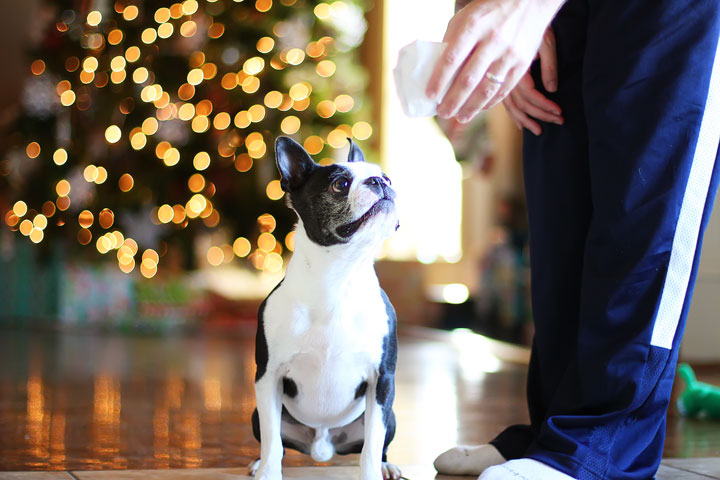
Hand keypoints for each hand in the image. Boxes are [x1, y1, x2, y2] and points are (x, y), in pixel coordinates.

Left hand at [426, 0, 564, 122]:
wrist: (530, 1)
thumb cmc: (489, 11)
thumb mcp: (465, 18)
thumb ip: (451, 41)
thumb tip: (437, 71)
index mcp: (473, 27)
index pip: (451, 59)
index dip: (439, 80)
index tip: (430, 95)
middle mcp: (492, 40)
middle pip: (468, 79)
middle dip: (453, 100)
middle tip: (442, 113)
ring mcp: (509, 53)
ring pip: (487, 88)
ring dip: (471, 107)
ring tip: (460, 117)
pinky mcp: (522, 63)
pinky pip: (504, 89)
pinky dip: (490, 102)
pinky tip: (479, 108)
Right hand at [503, 27, 563, 134]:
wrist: (513, 15)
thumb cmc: (534, 26)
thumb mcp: (546, 41)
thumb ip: (549, 65)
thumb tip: (552, 89)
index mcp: (517, 67)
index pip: (530, 95)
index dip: (544, 106)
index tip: (559, 111)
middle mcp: (506, 77)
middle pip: (522, 105)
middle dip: (541, 115)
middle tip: (559, 121)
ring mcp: (501, 81)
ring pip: (512, 108)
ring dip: (527, 120)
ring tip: (540, 130)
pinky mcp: (500, 82)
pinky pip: (505, 104)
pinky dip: (514, 116)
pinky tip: (522, 124)